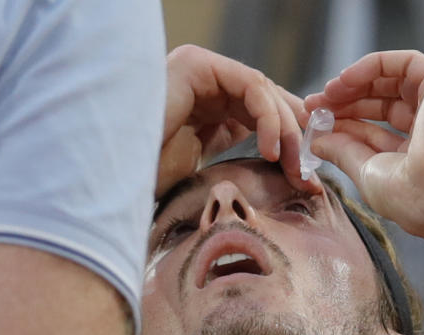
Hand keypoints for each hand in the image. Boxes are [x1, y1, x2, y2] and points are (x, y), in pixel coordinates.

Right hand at [157, 45, 316, 197]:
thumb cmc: (150, 180)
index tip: (307, 176)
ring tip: (290, 167)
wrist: (116, 174)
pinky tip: (270, 150)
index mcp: (208, 107)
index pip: (262, 115)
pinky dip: (270, 118)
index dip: (290, 141)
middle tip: (306, 177)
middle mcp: (205, 84)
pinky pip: (251, 87)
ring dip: (286, 131)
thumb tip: (284, 172)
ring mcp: (201, 71)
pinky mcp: (198, 65)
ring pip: (264, 93)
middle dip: (294, 140)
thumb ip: (238, 161)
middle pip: (267, 102)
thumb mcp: (206, 172)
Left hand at [303, 50, 423, 238]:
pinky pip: (404, 63)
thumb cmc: (409, 197)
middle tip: (313, 104)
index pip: (374, 131)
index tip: (313, 120)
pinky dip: (373, 66)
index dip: (343, 122)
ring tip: (327, 93)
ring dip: (355, 83)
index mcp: (418, 155)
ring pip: (391, 80)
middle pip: (381, 103)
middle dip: (344, 101)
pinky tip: (345, 80)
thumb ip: (343, 152)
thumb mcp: (366, 172)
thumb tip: (318, 141)